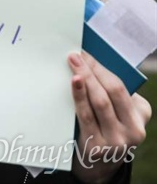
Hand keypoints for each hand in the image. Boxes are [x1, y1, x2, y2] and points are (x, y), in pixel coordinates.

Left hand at [68, 51, 150, 182]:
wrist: (100, 162)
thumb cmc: (107, 124)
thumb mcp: (118, 110)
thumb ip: (111, 90)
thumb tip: (90, 61)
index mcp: (141, 114)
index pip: (121, 86)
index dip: (102, 68)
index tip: (86, 52)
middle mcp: (133, 130)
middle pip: (111, 92)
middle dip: (93, 70)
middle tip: (76, 55)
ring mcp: (116, 141)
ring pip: (100, 102)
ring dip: (85, 79)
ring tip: (73, 63)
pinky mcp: (98, 148)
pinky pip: (86, 116)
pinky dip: (79, 96)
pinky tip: (74, 83)